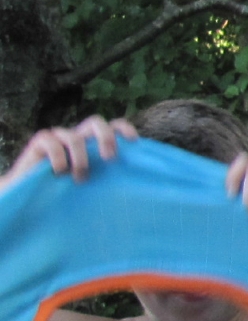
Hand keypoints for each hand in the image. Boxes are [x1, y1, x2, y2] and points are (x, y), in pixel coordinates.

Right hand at [1, 115, 137, 188]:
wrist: (32, 198)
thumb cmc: (68, 194)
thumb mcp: (95, 186)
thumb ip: (112, 179)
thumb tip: (143, 188)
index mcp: (94, 144)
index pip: (114, 126)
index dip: (124, 128)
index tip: (134, 142)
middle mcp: (78, 137)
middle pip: (96, 122)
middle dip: (106, 137)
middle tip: (110, 159)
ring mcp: (58, 138)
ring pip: (74, 136)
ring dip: (81, 158)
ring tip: (80, 179)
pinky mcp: (39, 142)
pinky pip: (52, 142)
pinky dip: (59, 158)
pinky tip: (60, 174)